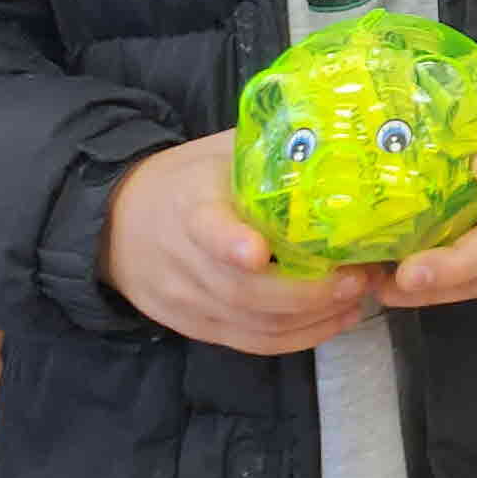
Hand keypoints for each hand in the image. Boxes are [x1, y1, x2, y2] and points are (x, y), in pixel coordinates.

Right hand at [102, 132, 374, 354]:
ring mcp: (187, 301)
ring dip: (313, 318)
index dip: (230, 244)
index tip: (258, 252)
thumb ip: (269, 150)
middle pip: (243, 291)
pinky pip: (251, 343)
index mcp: (189, 208)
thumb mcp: (219, 153)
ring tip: (359, 296)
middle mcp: (184, 261)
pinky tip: (336, 320)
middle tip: (358, 277)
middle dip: (307, 292)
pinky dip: (299, 337)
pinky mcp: (196, 328)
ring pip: (254, 325)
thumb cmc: (186, 180)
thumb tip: (339, 134)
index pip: (206, 230)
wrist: (117, 223)